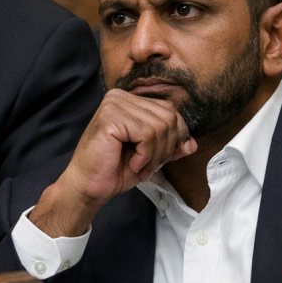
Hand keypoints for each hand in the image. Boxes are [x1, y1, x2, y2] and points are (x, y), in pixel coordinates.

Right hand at [29, 88, 196, 237]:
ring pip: (160, 126)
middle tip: (150, 166)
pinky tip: (133, 164)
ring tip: (141, 167)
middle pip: (169, 117)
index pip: (170, 110)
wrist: (89, 186)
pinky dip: (146, 155)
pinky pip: (146, 134)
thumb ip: (170, 146)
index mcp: (129, 100)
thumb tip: (192, 143)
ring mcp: (114, 104)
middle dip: (166, 147)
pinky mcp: (110, 117)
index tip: (163, 159)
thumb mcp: (151, 156)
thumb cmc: (114, 170)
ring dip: (155, 155)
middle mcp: (120, 96)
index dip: (176, 137)